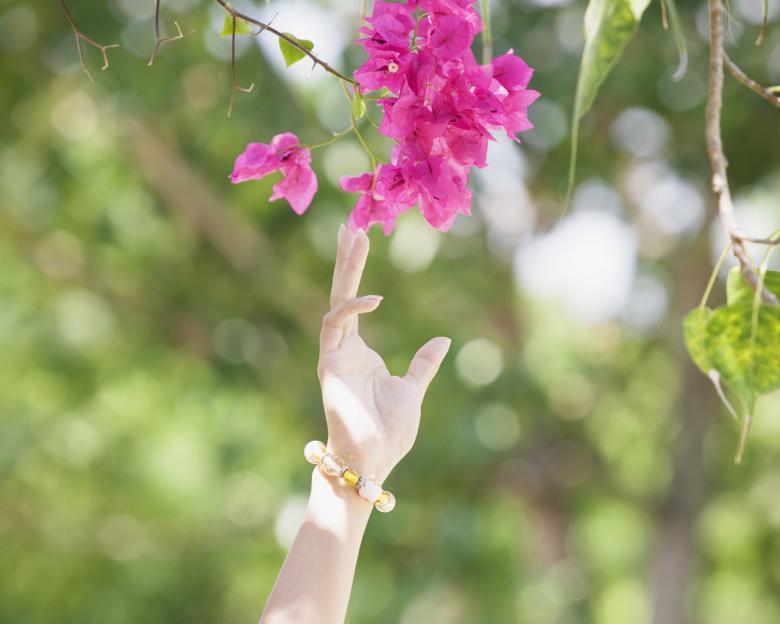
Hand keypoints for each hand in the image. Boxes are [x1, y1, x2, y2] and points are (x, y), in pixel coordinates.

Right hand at [317, 225, 450, 482]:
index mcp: (360, 352)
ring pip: (335, 302)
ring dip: (345, 271)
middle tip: (350, 226)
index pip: (355, 302)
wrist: (373, 462)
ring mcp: (334, 355)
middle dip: (345, 262)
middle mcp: (344, 348)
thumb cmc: (389, 432)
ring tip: (355, 237)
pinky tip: (373, 298)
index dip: (355, 272)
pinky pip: (334, 327)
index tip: (361, 239)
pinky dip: (352, 310)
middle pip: (342, 294)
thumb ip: (423, 364)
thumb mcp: (413, 389)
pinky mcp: (328, 366)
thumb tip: (442, 339)